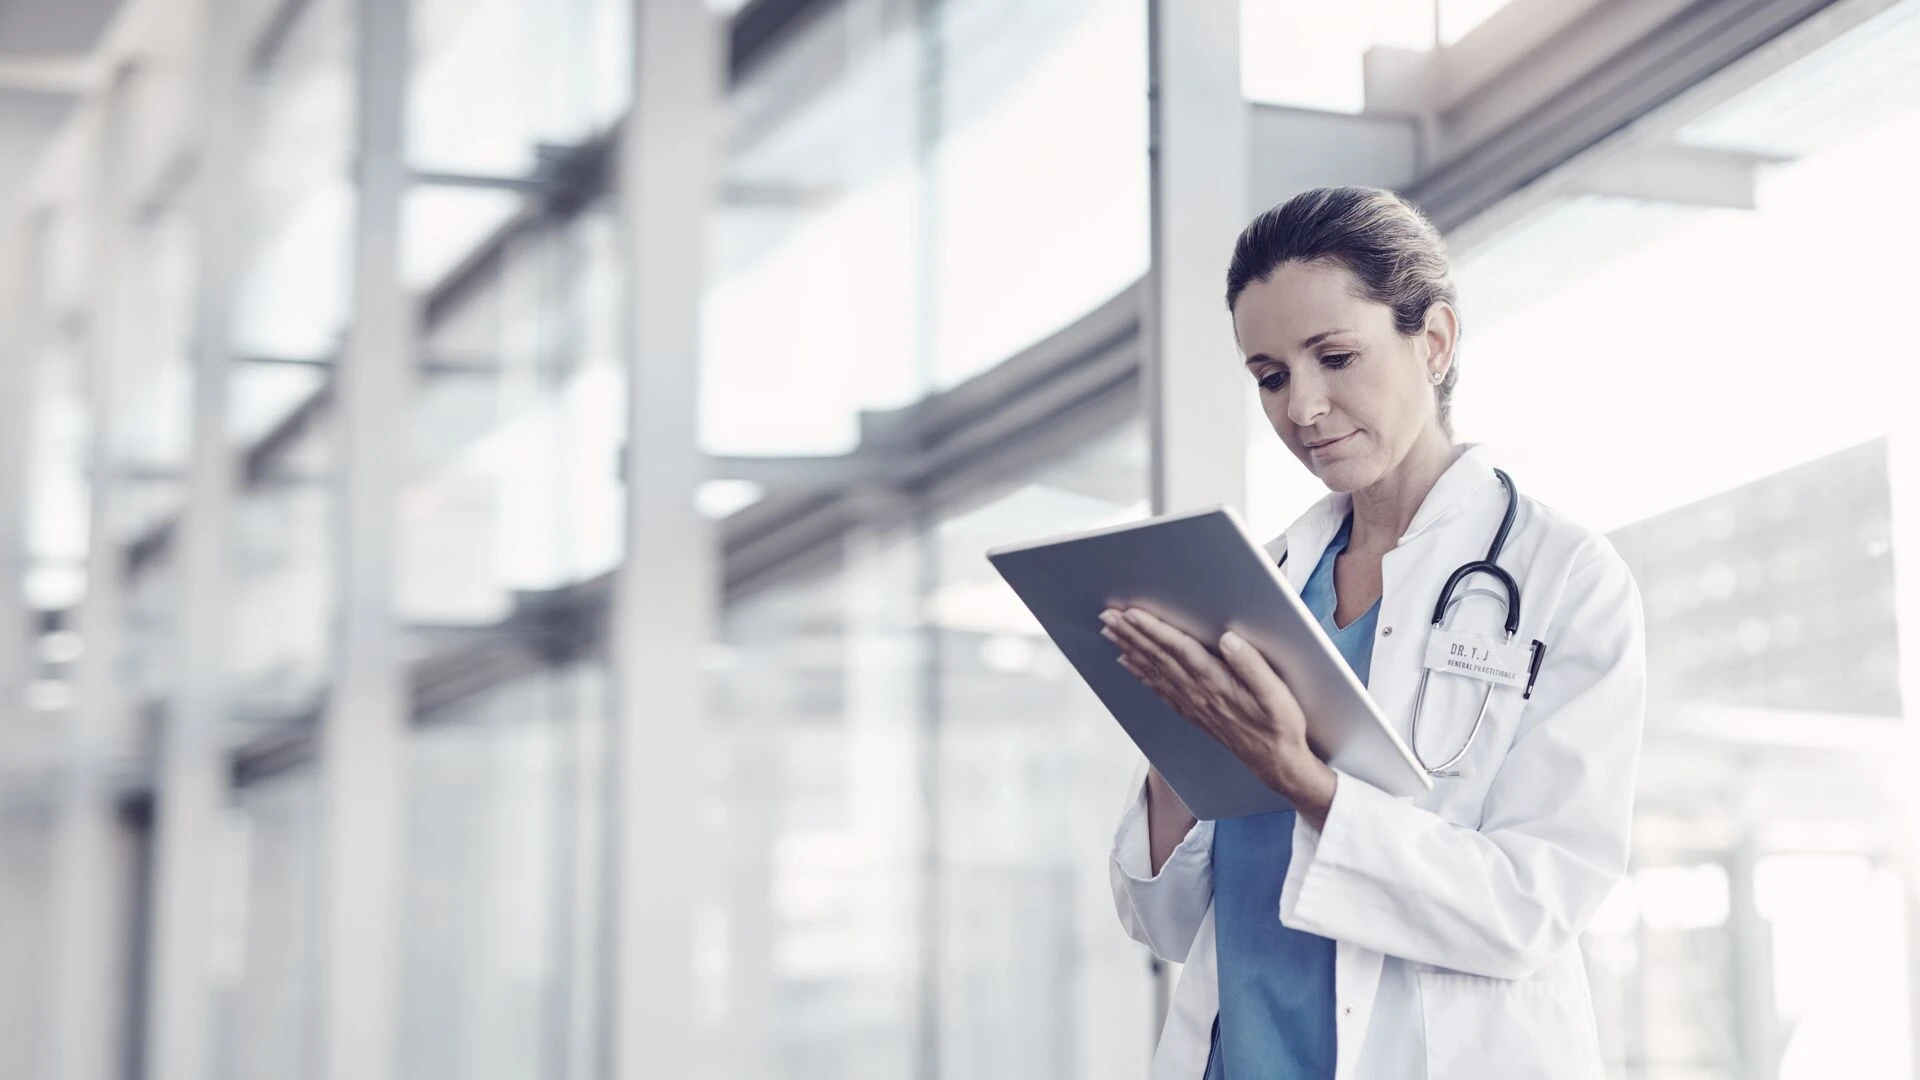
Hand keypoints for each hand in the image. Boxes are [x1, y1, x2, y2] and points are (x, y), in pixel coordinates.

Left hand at [1101, 607, 1336, 825]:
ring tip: (1109, 631)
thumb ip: (1252, 665)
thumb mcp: (1277, 695)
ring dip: (1129, 648)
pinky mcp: (1192, 712)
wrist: (1276, 763)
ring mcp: (1191, 704)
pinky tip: (1127, 663)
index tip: (1132, 613)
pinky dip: (1139, 673)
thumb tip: (1230, 639)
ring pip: (1153, 670)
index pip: (1178, 650)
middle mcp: (1197, 693)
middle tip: (1108, 614)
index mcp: (1216, 683)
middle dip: (1131, 634)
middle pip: (1158, 657)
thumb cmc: (1279, 726)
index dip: (1154, 630)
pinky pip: (1158, 689)